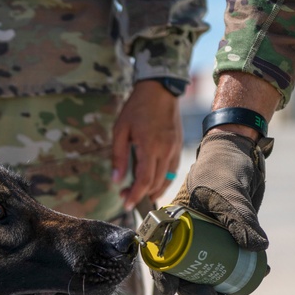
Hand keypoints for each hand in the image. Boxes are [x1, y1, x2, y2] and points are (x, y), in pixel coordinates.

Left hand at [111, 80, 182, 211]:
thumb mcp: (120, 130)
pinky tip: (152, 183)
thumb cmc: (137, 108)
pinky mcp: (178, 146)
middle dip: (141, 195)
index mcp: (150, 146)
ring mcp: (174, 148)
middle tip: (125, 196)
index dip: (135, 196)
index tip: (126, 205)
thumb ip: (118, 157)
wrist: (159, 89)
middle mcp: (166, 150)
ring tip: (138, 194)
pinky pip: (172, 170)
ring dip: (153, 191)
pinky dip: (163, 181)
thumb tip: (116, 180)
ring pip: (167, 180)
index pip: (144, 180)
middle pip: (156, 183)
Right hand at [151, 130, 271, 294]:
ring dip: (214, 292)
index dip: (163, 277)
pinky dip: (239, 274)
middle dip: (194, 292)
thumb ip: (239, 218)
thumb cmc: (222, 167)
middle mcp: (184, 235)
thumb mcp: (227, 192)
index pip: (159, 256)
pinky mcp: (226, 240)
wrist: (242, 154)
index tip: (173, 290)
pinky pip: (228, 263)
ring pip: (204, 273)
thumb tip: (257, 249)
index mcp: (170, 224)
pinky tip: (254, 279)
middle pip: (182, 272)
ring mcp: (205, 240)